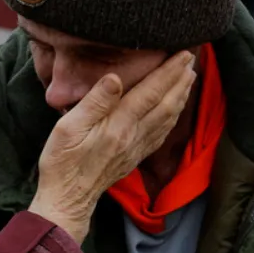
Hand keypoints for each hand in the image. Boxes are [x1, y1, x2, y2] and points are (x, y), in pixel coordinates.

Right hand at [29, 51, 195, 241]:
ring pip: (167, 118)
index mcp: (118, 125)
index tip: (182, 54)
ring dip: (180, 96)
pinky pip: (161, 134)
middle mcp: (133, 136)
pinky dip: (172, 117)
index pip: (150, 92)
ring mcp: (136, 148)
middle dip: (180, 80)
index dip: (168, 71)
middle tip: (192, 59)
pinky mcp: (134, 157)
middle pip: (165, 104)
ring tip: (189, 79)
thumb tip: (115, 78)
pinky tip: (174, 110)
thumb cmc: (62, 162)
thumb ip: (94, 103)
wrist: (67, 198)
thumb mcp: (68, 128)